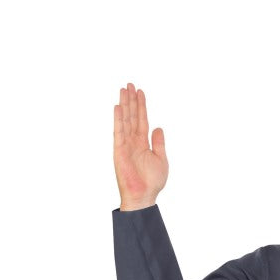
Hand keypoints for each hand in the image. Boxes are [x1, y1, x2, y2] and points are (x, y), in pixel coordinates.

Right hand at [113, 82, 167, 209]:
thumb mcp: (161, 159)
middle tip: (130, 84)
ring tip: (123, 89)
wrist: (143, 196)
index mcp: (143, 143)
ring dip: (124, 105)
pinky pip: (118, 131)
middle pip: (132, 116)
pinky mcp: (119, 150)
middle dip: (131, 100)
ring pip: (125, 120)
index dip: (141, 106)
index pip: (142, 120)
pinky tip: (117, 107)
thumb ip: (159, 143)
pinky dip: (118, 119)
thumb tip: (158, 127)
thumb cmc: (152, 182)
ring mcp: (125, 144)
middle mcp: (133, 141)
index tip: (140, 92)